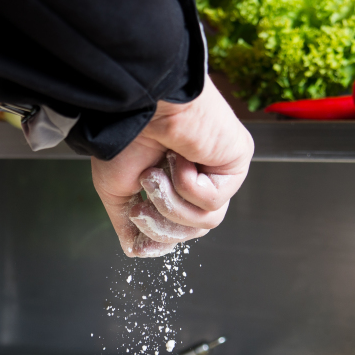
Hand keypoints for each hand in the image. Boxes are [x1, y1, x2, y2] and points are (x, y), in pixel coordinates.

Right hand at [91, 75, 252, 256]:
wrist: (137, 105)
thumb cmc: (125, 134)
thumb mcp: (118, 188)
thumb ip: (128, 221)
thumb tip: (134, 249)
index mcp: (175, 178)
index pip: (180, 227)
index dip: (160, 240)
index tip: (140, 245)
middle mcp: (201, 174)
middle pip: (193, 230)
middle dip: (162, 224)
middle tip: (139, 206)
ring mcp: (220, 169)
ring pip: (206, 221)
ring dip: (172, 204)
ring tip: (153, 176)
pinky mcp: (236, 161)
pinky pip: (213, 200)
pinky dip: (187, 184)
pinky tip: (178, 157)